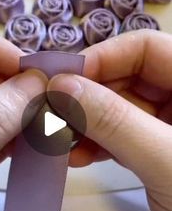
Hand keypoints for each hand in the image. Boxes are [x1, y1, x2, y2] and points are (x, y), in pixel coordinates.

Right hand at [48, 30, 171, 210]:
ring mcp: (169, 132)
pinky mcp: (155, 158)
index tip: (62, 79)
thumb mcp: (167, 161)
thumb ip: (116, 121)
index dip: (104, 58)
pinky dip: (95, 144)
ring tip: (58, 138)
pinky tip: (74, 155)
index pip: (148, 49)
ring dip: (86, 122)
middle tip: (52, 111)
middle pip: (128, 79)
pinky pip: (119, 139)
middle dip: (89, 95)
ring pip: (119, 111)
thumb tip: (63, 87)